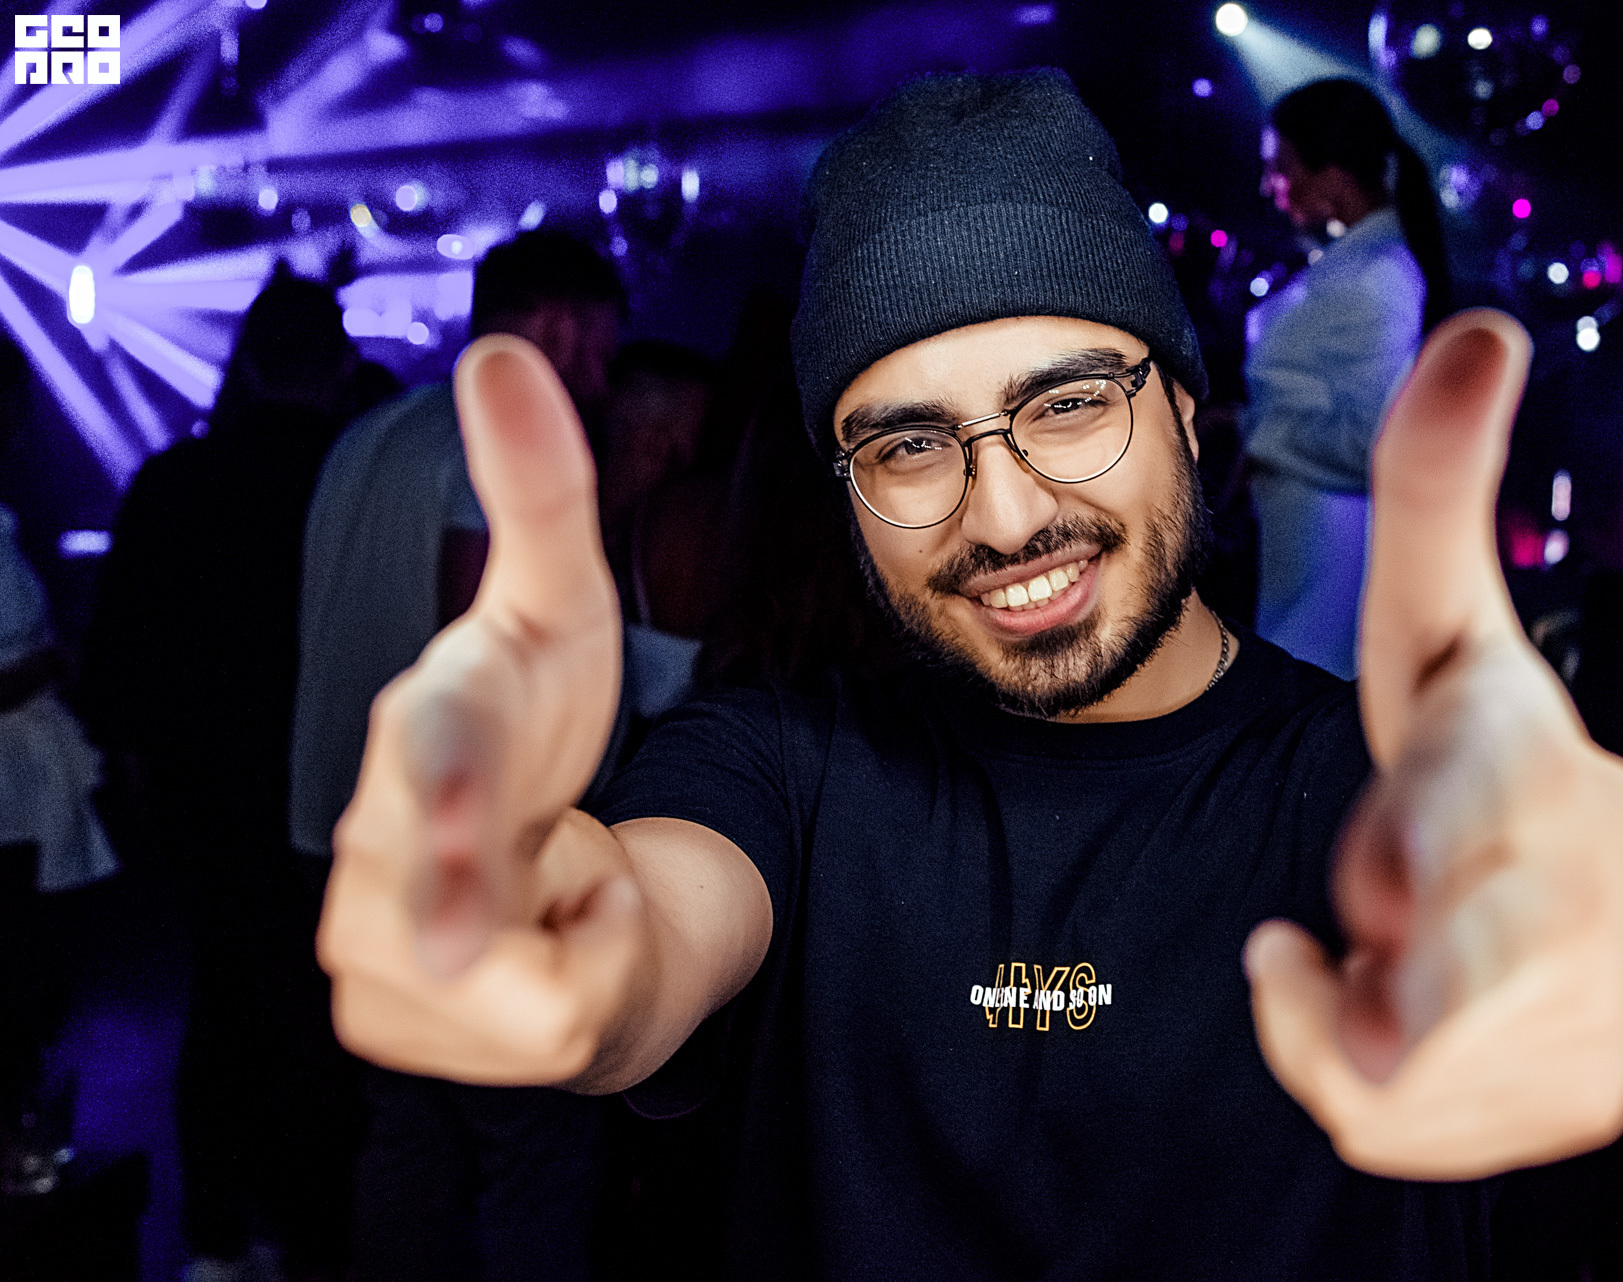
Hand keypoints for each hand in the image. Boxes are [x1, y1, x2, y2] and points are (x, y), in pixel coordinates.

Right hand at [318, 335, 638, 1084]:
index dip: (445, 772)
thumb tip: (500, 346)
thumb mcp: (564, 613)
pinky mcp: (390, 1021)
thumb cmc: (551, 738)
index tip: (461, 785)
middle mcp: (374, 837)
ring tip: (553, 888)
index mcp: (429, 723)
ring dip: (583, 933)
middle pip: (431, 884)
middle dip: (465, 899)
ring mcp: (366, 941)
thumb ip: (539, 492)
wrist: (562, 877)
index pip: (431, 742)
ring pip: (517, 981)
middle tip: (481, 925)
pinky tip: (546, 949)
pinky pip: (544, 1031)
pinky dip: (582, 992)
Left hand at [1243, 311, 1622, 1179]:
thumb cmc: (1499, 763)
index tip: (1376, 880)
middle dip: (1393, 1008)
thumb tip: (1478, 322)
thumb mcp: (1447, 628)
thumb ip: (1435, 491)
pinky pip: (1395, 1131)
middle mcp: (1575, 882)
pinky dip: (1357, 1090)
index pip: (1482, 796)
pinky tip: (1387, 1027)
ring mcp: (1590, 1003)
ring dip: (1343, 1023)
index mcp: (1524, 758)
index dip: (1429, 835)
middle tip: (1351, 1000)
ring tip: (1376, 962)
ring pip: (1401, 1074)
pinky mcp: (1571, 1096)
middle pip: (1474, 977)